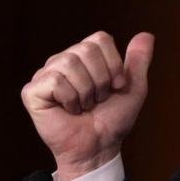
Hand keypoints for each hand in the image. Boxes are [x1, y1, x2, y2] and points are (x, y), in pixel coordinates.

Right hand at [20, 31, 153, 180]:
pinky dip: (71, 99)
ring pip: (70, 64)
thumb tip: (147, 34)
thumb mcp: (134, 87)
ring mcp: (46, 75)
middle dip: (102, 80)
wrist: (100, 146)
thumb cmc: (113, 119)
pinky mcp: (33, 91)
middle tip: (98, 99)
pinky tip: (69, 110)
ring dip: (87, 92)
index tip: (117, 86)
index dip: (114, 65)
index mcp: (84, 57)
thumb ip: (138, 60)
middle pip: (86, 50)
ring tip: (84, 105)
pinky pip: (56, 81)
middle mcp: (63, 61)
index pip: (100, 39)